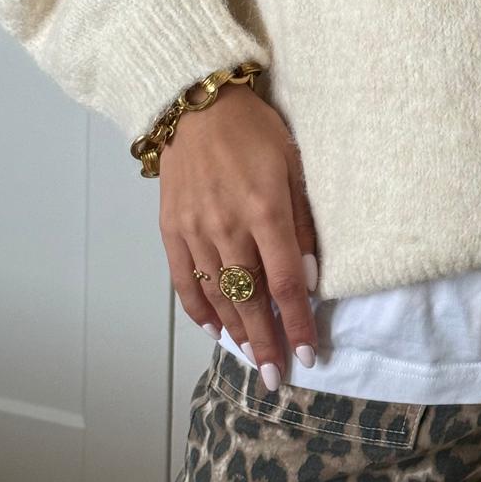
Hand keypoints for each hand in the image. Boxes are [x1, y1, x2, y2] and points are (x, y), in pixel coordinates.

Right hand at [159, 81, 319, 389]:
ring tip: (252, 357)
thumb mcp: (294, 166)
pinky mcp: (171, 229)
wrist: (195, 104)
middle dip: (266, 342)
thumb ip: (302, 223)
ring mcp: (195, 231)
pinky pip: (184, 280)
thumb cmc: (255, 131)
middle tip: (277, 377)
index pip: (285, 282)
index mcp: (265, 211)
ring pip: (218, 295)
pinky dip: (198, 308)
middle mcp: (228, 227)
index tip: (309, 353)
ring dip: (237, 331)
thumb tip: (308, 276)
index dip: (297, 323)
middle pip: (250, 299)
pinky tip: (214, 328)